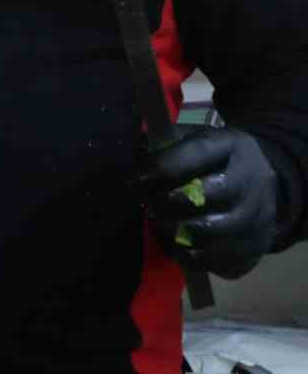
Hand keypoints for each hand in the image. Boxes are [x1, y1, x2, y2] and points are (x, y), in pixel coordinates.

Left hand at [142, 124, 278, 278]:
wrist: (265, 186)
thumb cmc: (217, 161)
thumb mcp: (196, 138)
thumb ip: (166, 142)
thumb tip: (138, 155)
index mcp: (232, 147)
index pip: (195, 154)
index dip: (160, 169)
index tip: (135, 181)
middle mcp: (250, 183)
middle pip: (201, 197)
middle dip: (165, 204)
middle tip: (150, 206)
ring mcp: (257, 219)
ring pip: (207, 233)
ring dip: (174, 232)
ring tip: (160, 225)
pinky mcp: (256, 248)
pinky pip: (218, 261)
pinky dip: (192, 258)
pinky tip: (178, 246)